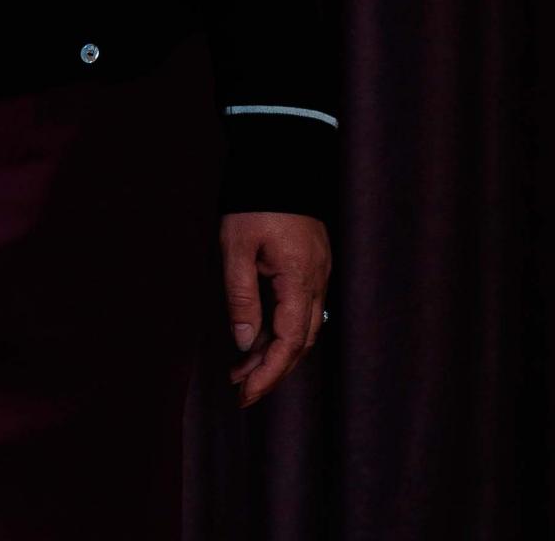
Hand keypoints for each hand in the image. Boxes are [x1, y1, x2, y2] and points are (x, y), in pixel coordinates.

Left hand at [220, 211, 330, 407]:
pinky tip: (259, 334)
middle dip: (271, 370)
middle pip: (300, 342)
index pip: (289, 343)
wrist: (280, 159)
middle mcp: (317, 281)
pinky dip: (281, 328)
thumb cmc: (255, 200)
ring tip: (241, 367)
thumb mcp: (236, 247)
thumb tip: (245, 343)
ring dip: (275, 350)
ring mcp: (318, 273)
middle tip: (240, 388)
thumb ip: (241, 296)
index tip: (246, 395)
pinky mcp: (312, 264)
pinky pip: (302, 309)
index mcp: (299, 279)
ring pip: (302, 327)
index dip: (268, 374)